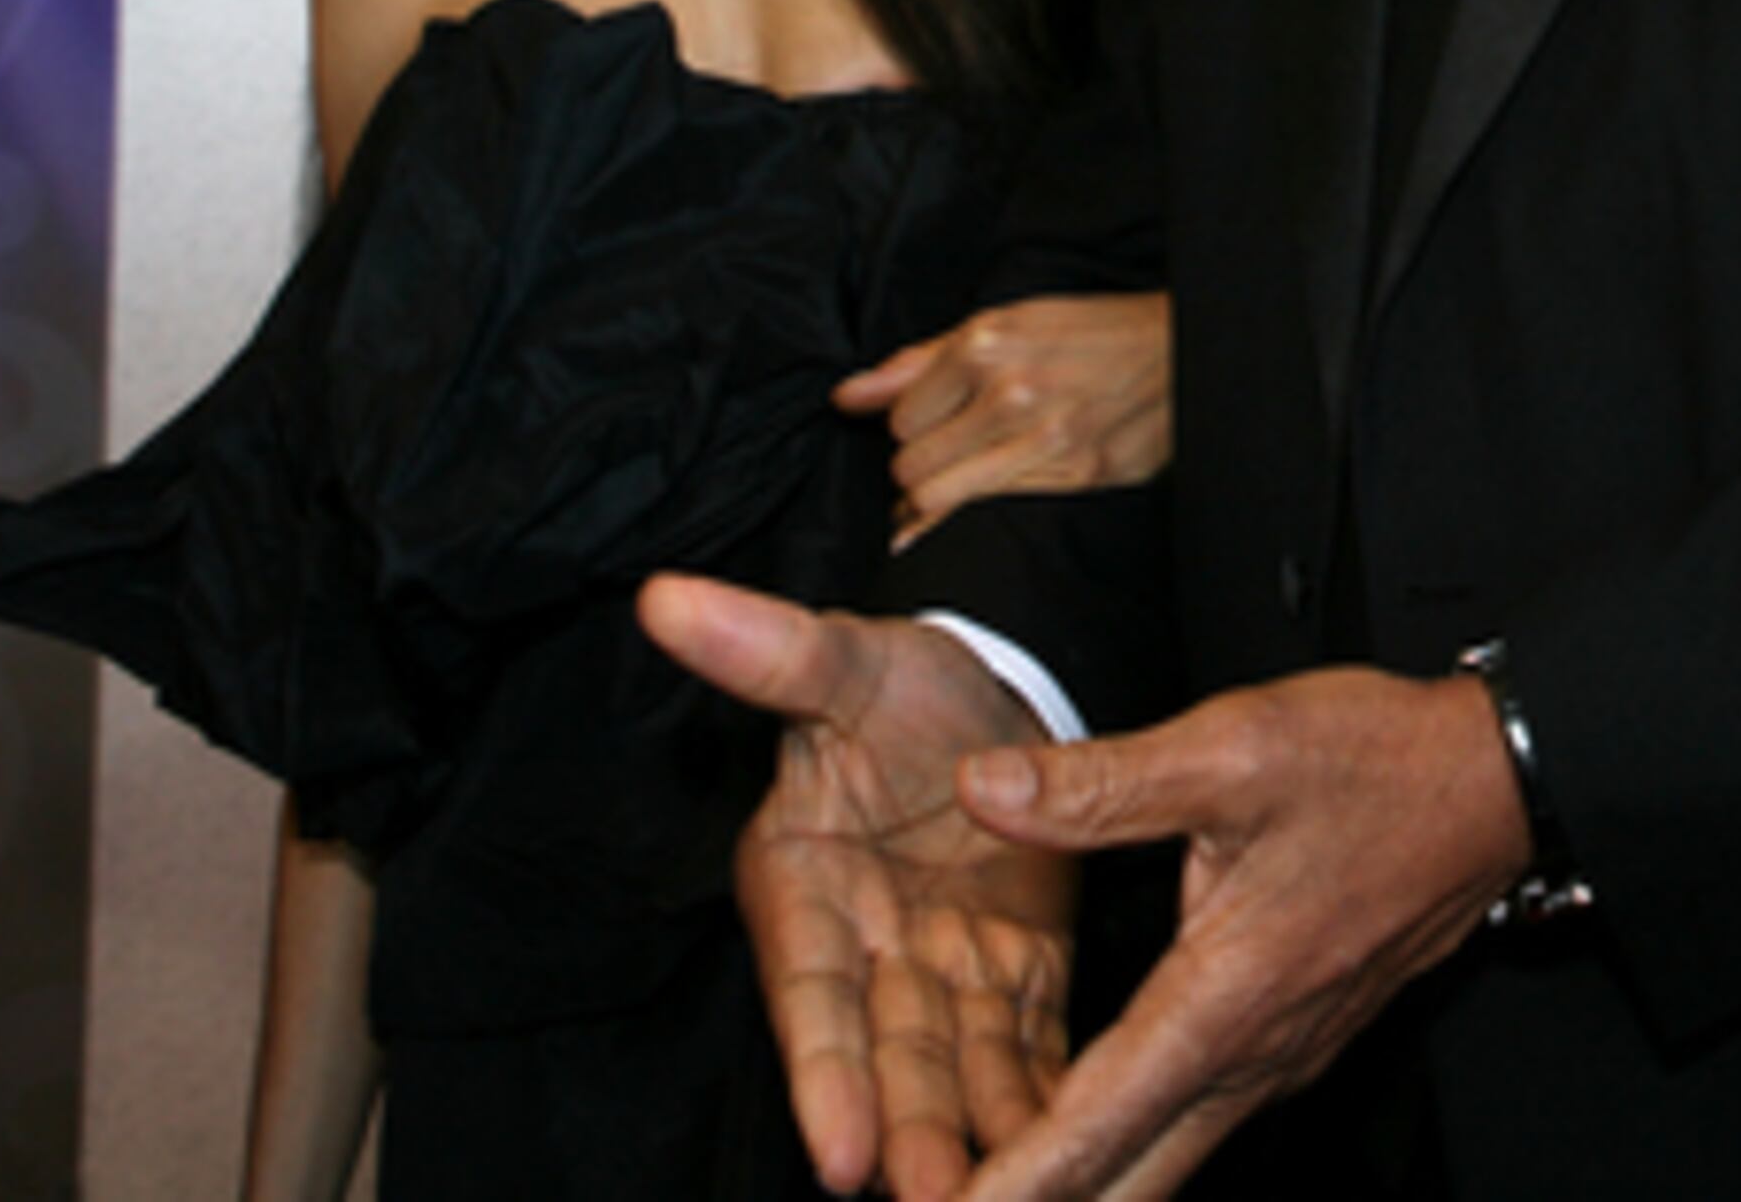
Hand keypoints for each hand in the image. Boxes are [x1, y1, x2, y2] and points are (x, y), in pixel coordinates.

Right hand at [637, 575, 1077, 1201]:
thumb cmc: (899, 676)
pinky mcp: (1014, 966)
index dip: (823, 1074)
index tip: (837, 1152)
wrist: (988, 677)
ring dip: (973, 1134)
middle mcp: (866, 943)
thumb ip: (767, 648)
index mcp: (805, 884)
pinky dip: (1041, 1097)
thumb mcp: (844, 658)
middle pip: (884, 1050)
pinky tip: (1073, 1149)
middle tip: (931, 1200)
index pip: (811, 993)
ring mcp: (941, 962)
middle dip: (905, 1132)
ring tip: (996, 1198)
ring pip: (956, 1064)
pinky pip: (1027, 1043)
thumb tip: (667, 599)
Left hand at [839, 293, 1171, 546]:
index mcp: (986, 346)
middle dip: (919, 467)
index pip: (900, 420)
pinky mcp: (1077, 477)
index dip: (911, 426)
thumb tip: (849, 396)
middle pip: (911, 467)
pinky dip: (974, 516)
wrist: (1181, 348)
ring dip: (941, 498)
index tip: (935, 422)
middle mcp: (1010, 393)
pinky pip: (993, 514)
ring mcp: (1045, 440)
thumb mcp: (1008, 322)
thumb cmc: (1093, 332)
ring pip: (941, 499)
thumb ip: (922, 361)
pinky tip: (982, 502)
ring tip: (964, 478)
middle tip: (948, 454)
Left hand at [951, 667, 1530, 1200]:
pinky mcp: (1292, 1040)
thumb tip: (985, 789)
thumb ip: (1102, 784)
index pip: (1093, 1130)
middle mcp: (1253, 1054)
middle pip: (1128, 1182)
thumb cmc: (1378, 764)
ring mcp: (1279, 1056)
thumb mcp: (1232, 748)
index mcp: (1223, 999)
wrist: (1491, 781)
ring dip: (1081, 1185)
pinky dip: (1127, 1149)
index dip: (1011, 1186)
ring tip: (992, 1184)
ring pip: (1164, 1161)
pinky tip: (1083, 1136)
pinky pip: (1196, 1123)